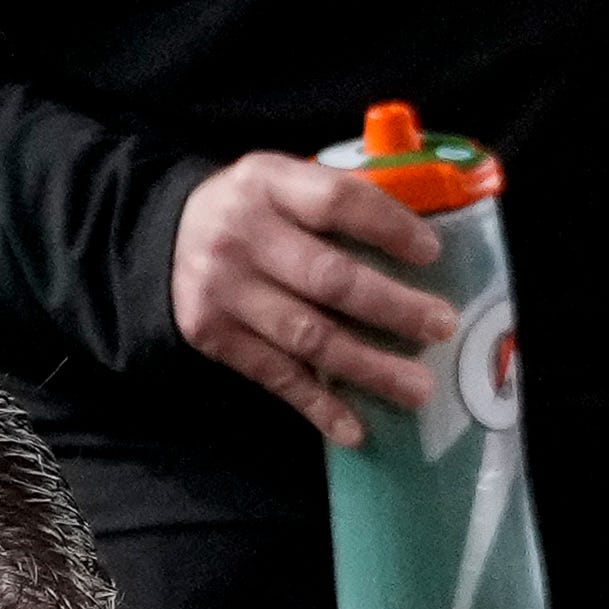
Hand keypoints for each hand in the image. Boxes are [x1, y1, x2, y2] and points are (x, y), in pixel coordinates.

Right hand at [170, 149, 452, 447]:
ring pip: (308, 336)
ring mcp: (224, 289)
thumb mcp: (283, 181)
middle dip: (393, 307)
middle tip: (441, 327)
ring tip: (417, 388)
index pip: (337, 201)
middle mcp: (241, 235)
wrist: (166, 236)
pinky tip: (355, 428)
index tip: (432, 254)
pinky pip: (276, 376)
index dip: (389, 227)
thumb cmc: (253, 210)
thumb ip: (337, 200)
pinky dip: (319, 405)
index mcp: (268, 182)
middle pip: (328, 277)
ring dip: (368, 366)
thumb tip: (425, 244)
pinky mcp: (213, 335)